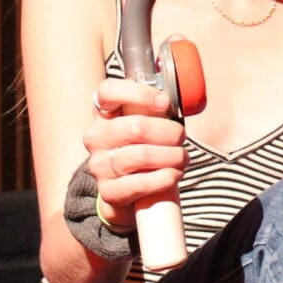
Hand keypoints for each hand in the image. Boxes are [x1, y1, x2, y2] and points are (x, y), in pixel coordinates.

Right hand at [84, 78, 187, 227]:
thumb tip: (185, 100)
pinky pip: (138, 184)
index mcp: (104, 112)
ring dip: (170, 155)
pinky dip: (163, 178)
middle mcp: (96, 137)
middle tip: (180, 136)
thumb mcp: (147, 122)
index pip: (108, 91)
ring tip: (182, 157)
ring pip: (140, 156)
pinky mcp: (109, 191)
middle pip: (133, 127)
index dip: (138, 93)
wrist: (128, 191)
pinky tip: (174, 174)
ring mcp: (100, 165)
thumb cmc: (143, 147)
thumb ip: (158, 107)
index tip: (165, 102)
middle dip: (167, 131)